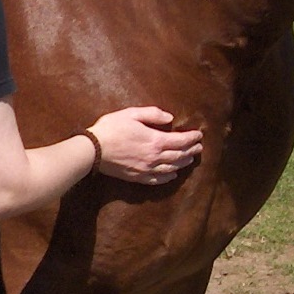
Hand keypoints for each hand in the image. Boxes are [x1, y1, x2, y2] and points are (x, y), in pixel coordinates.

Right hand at [88, 107, 202, 184]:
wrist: (94, 150)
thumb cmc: (112, 128)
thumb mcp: (132, 113)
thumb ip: (153, 114)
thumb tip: (170, 118)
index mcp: (155, 140)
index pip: (180, 141)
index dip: (191, 138)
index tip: (200, 135)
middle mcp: (154, 157)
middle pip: (178, 155)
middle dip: (191, 150)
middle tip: (199, 147)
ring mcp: (146, 169)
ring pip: (171, 168)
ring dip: (183, 163)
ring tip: (190, 159)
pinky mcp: (138, 177)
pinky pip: (158, 179)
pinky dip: (168, 177)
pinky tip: (172, 175)